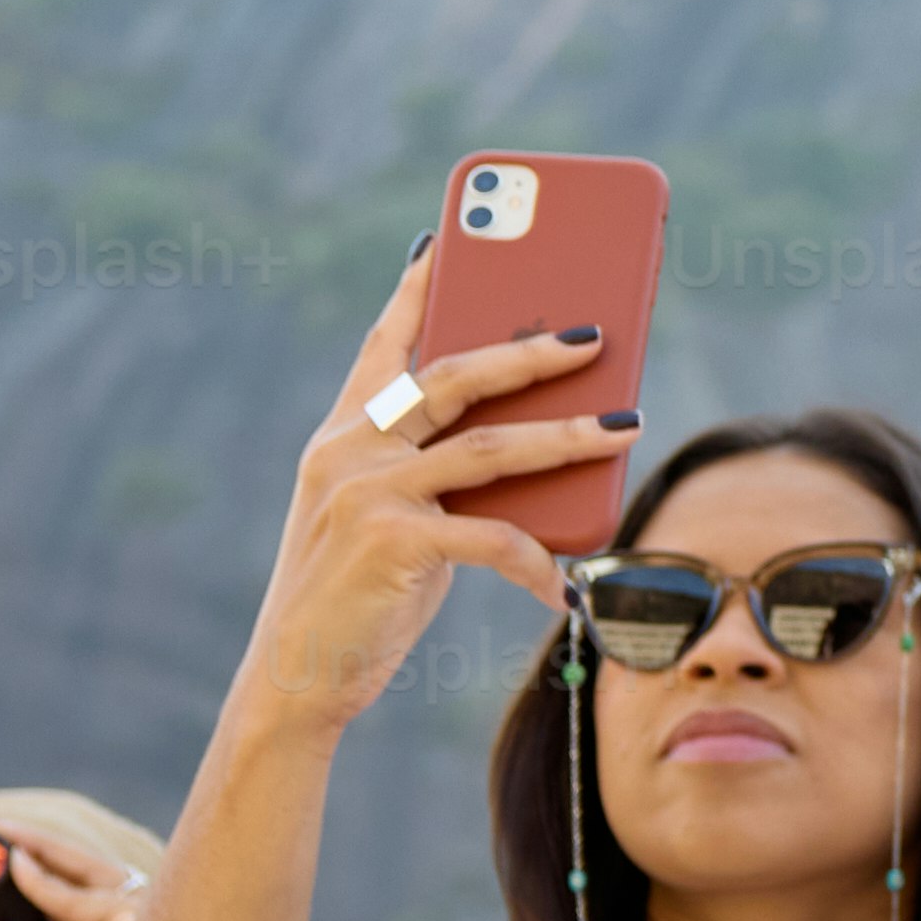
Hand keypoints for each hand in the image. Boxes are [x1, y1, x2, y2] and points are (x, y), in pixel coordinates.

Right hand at [233, 255, 622, 749]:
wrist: (293, 681)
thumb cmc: (356, 596)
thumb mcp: (388, 519)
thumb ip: (435, 476)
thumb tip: (530, 447)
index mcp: (341, 435)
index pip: (381, 344)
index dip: (415, 290)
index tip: (443, 240)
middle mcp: (348, 450)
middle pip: (454, 376)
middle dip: (530, 350)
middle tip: (594, 335)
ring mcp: (368, 492)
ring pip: (489, 446)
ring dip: (567, 435)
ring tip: (627, 425)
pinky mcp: (392, 542)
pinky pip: (492, 538)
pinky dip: (536, 562)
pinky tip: (562, 587)